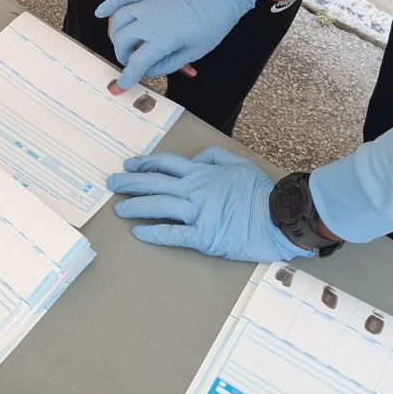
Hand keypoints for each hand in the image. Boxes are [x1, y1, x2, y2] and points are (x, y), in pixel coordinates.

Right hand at [94, 0, 261, 90]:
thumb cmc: (211, 23)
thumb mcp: (194, 51)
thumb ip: (170, 64)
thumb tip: (151, 70)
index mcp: (162, 41)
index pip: (137, 64)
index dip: (128, 77)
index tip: (122, 85)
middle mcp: (150, 22)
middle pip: (123, 43)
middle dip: (123, 56)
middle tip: (130, 61)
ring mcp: (146, 4)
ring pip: (119, 22)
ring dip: (117, 36)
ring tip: (123, 43)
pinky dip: (109, 6)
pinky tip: (101, 13)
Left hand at [107, 146, 308, 260]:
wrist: (280, 215)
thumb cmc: (262, 191)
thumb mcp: (238, 163)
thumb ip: (214, 157)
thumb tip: (195, 158)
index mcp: (202, 173)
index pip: (165, 165)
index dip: (144, 164)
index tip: (129, 166)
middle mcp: (195, 190)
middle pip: (154, 183)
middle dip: (129, 183)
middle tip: (112, 184)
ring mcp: (198, 213)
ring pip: (158, 207)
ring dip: (135, 207)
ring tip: (119, 210)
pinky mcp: (204, 236)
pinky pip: (173, 234)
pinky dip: (154, 233)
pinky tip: (139, 233)